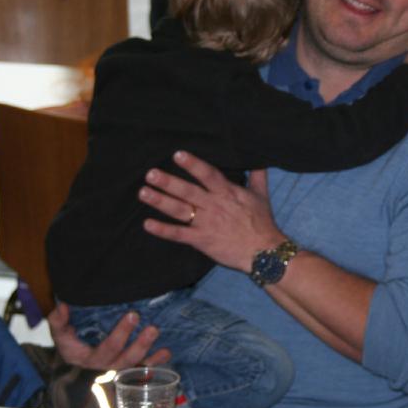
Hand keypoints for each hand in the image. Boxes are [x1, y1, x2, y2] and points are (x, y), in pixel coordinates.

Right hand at [47, 302, 170, 370]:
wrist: (73, 361)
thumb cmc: (69, 342)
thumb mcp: (59, 332)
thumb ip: (58, 321)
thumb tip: (62, 307)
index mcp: (88, 359)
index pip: (106, 349)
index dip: (121, 334)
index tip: (132, 315)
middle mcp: (105, 368)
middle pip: (125, 360)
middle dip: (140, 344)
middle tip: (153, 328)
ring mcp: (117, 370)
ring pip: (136, 365)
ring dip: (150, 353)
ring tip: (158, 335)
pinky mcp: (128, 370)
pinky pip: (143, 369)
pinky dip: (155, 362)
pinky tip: (166, 352)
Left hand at [139, 151, 283, 271]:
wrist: (263, 252)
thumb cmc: (262, 222)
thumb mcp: (261, 195)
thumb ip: (257, 175)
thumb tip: (260, 158)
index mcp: (227, 193)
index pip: (208, 174)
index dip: (193, 165)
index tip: (177, 155)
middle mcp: (214, 206)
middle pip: (188, 191)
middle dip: (168, 182)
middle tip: (150, 174)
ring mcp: (206, 223)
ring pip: (179, 210)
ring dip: (160, 201)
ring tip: (143, 192)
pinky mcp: (201, 240)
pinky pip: (179, 234)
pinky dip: (162, 230)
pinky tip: (147, 224)